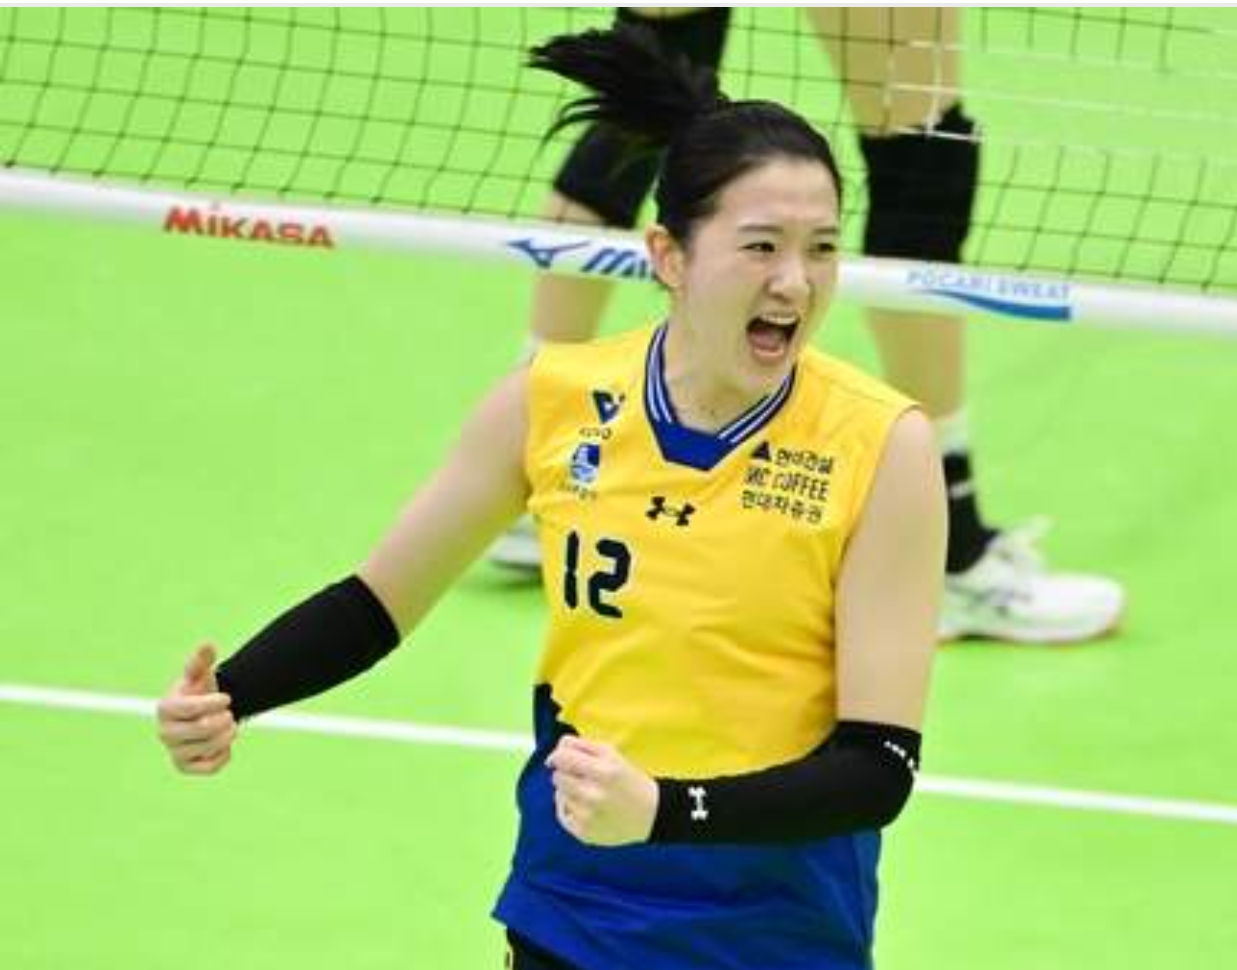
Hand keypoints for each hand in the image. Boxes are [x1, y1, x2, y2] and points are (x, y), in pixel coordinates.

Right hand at [156, 644, 236, 774]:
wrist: (203, 715)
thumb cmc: (199, 692)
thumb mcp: (200, 675)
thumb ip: (201, 661)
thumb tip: (207, 644)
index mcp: (166, 708)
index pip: (191, 708)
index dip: (214, 703)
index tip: (228, 699)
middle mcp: (165, 732)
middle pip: (202, 729)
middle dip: (224, 719)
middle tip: (229, 714)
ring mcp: (174, 752)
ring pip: (209, 747)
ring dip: (228, 735)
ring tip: (229, 726)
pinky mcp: (185, 768)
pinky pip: (211, 766)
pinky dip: (224, 754)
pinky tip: (222, 744)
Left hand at [546, 735, 658, 845]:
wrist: (650, 814)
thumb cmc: (627, 778)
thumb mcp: (611, 753)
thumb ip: (580, 745)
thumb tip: (552, 757)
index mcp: (604, 771)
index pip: (561, 758)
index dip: (558, 756)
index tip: (563, 758)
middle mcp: (594, 796)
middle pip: (557, 777)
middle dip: (567, 774)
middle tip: (583, 777)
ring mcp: (588, 817)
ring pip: (559, 795)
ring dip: (570, 792)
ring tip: (589, 793)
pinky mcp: (584, 833)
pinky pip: (562, 815)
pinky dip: (570, 809)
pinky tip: (585, 807)